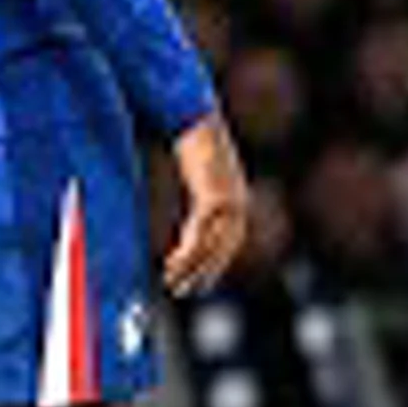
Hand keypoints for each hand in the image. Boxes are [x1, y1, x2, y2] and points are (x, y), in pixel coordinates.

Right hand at [163, 113, 249, 296]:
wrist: (193, 115)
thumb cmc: (188, 136)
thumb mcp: (191, 166)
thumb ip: (187, 184)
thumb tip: (171, 197)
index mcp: (234, 194)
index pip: (228, 239)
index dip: (213, 262)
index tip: (196, 279)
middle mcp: (237, 200)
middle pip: (222, 247)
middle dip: (203, 271)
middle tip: (182, 290)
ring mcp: (229, 200)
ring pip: (212, 245)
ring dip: (192, 268)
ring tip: (172, 284)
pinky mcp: (215, 198)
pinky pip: (201, 234)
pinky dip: (187, 253)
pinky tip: (170, 265)